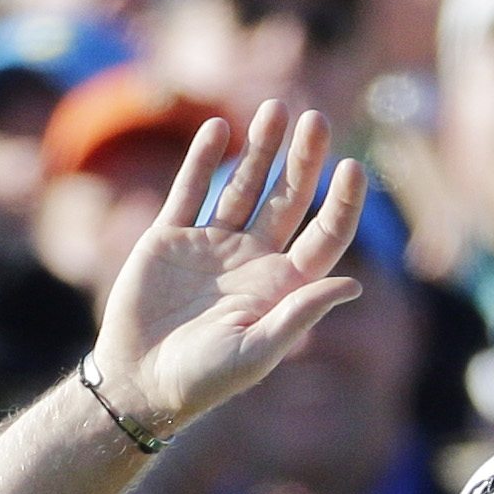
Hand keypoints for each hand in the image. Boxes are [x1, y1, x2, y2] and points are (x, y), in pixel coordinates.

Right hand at [84, 103, 365, 436]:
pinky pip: (189, 191)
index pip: (324, 236)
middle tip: (317, 120)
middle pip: (288, 200)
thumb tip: (355, 284)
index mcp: (281, 287)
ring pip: (243, 186)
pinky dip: (202, 160)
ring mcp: (211, 245)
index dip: (343, 204)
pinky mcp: (170, 238)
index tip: (354, 168)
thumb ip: (299, 315)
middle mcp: (252, 260)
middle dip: (304, 161)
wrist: (139, 383)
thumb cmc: (202, 379)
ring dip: (260, 148)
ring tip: (276, 109)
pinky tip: (219, 129)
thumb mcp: (255, 352)